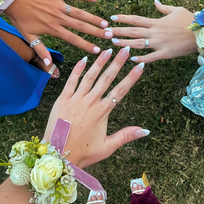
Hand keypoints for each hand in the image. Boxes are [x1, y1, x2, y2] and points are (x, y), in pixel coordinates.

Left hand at [4, 0, 112, 64]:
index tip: (98, 50)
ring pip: (80, 12)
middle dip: (96, 32)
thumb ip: (41, 50)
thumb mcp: (29, 37)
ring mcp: (59, 4)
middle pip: (81, 26)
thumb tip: (49, 65)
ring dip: (93, 18)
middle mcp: (59, 17)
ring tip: (105, 23)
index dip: (86, 45)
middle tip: (109, 35)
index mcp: (53, 29)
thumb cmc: (21, 19)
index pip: (73, 39)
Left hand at [43, 47, 148, 168]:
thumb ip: (126, 136)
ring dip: (99, 62)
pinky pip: (71, 81)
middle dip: (117, 63)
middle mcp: (90, 102)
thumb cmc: (83, 152)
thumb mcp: (107, 147)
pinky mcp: (63, 99)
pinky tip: (84, 59)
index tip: (140, 65)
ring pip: (90, 76)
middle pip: (107, 78)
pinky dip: (77, 69)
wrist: (57, 154)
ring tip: (107, 50)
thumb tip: (146, 130)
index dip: (132, 77)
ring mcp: (75, 99)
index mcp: (102, 112)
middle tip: (125, 49)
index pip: (121, 90)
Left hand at [110, 1, 197, 62]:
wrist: (202, 33)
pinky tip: (131, 59)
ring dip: (124, 44)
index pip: (136, 19)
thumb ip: (163, 8)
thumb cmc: (190, 20)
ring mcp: (159, 43)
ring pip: (138, 44)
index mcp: (156, 22)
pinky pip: (151, 57)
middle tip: (105, 32)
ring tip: (113, 43)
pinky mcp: (165, 53)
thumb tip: (155, 2)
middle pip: (132, 31)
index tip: (111, 18)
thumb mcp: (176, 10)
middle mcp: (155, 32)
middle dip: (118, 31)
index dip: (123, 18)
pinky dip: (141, 58)